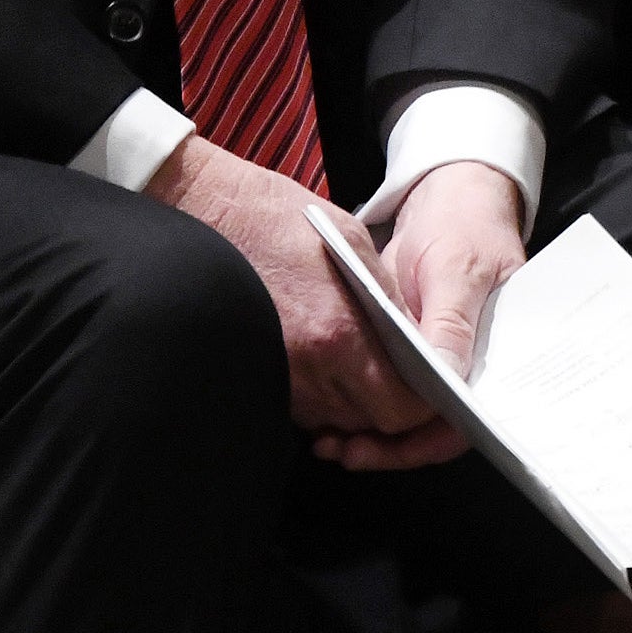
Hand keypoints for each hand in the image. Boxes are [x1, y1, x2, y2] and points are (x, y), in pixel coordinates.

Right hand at [144, 137, 461, 469]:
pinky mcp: (255, 374)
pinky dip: (318, 394)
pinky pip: (301, 406)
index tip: (426, 391)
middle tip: (393, 376)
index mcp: (339, 332)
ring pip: (334, 420)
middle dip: (386, 407)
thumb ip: (389, 301)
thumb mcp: (353, 243)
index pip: (399, 409)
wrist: (205, 209)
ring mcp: (277, 376)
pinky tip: (319, 359)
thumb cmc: (273, 217)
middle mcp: (307, 367)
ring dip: (351, 402)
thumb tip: (417, 344)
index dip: (420, 407)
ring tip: (353, 361)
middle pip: (367, 423)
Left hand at [356, 162, 527, 466]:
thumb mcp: (458, 271)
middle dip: (387, 446)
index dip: (425, 442)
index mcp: (492, 360)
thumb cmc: (467, 228)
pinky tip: (328, 410)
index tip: (382, 448)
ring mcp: (435, 360)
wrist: (449, 197)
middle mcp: (465, 369)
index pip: (464, 421)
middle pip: (430, 428)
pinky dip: (360, 399)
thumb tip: (448, 378)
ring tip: (327, 439)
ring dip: (368, 431)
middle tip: (340, 449)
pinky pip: (387, 385)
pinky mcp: (408, 348)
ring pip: (405, 414)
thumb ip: (452, 324)